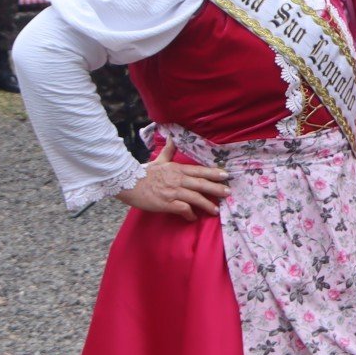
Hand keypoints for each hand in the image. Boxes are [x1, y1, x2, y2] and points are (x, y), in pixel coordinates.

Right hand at [114, 142, 228, 219]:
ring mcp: (173, 192)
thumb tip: (172, 137)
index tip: (226, 175)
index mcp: (177, 169)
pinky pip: (183, 209)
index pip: (200, 170)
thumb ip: (169, 150)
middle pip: (201, 184)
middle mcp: (178, 180)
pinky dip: (190, 214)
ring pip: (195, 198)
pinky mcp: (166, 203)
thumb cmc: (144, 173)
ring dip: (207, 204)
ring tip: (215, 210)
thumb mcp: (159, 160)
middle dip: (216, 188)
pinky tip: (193, 217)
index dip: (214, 173)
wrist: (127, 183)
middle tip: (228, 192)